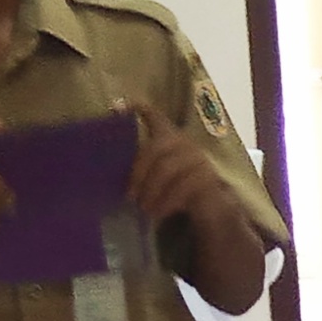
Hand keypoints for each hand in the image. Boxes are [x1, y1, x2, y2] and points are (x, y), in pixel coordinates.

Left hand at [123, 101, 222, 235]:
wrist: (212, 208)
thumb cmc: (178, 189)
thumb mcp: (157, 175)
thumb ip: (142, 167)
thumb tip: (109, 170)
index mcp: (170, 137)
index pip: (155, 115)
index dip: (138, 109)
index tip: (115, 107)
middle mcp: (184, 143)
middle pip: (156, 147)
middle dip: (139, 173)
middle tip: (130, 196)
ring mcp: (198, 158)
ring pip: (167, 168)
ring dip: (151, 191)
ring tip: (143, 208)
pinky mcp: (207, 177)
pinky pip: (181, 187)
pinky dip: (166, 202)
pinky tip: (158, 213)